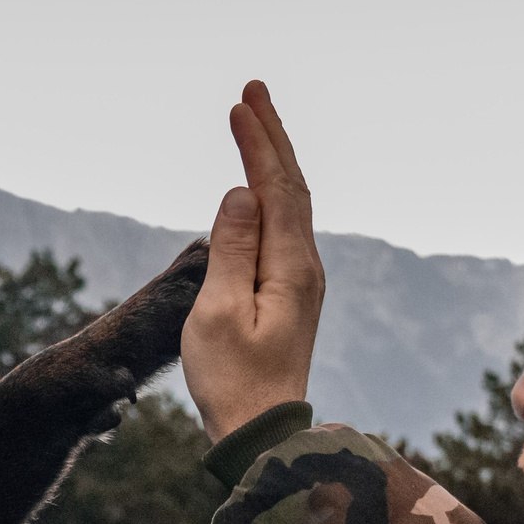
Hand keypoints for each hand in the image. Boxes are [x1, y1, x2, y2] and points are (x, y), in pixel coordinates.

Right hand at [181, 81, 323, 440]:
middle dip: (272, 136)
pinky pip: (284, 227)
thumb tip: (241, 194)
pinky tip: (260, 185)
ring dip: (272, 161)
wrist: (262, 433)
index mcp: (290, 267)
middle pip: (292, 187)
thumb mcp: (219, 314)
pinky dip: (271, 192)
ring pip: (291, 204)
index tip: (241, 103)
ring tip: (254, 122)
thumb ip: (231, 249)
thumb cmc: (233, 381)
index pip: (277, 188)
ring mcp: (302, 280)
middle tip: (253, 90)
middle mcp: (305, 267)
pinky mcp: (291, 293)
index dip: (259, 143)